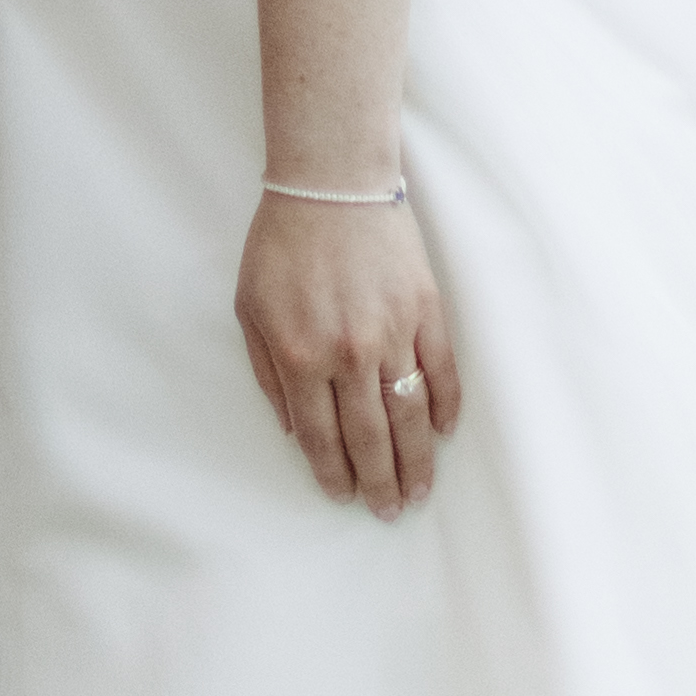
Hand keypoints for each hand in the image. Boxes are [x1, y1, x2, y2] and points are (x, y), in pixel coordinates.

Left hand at [237, 182, 452, 514]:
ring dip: (417, 461)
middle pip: (370, 438)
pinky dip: (445, 407)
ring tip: (420, 490)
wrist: (330, 184)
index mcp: (301, 355)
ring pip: (409, 416)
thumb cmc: (282, 243)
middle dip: (379, 482)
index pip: (322, 436)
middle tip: (389, 511)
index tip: (344, 497)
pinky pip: (442, 371)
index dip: (334, 473)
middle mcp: (349, 353)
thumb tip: (292, 429)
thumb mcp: (249, 309)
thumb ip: (268, 374)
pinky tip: (443, 432)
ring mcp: (393, 333)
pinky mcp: (426, 311)